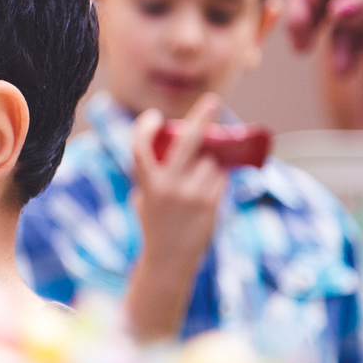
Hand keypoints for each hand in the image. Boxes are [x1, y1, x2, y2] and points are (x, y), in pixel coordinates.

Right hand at [124, 94, 227, 339]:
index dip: (145, 128)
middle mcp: (169, 186)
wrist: (169, 260)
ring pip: (212, 162)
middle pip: (188, 142)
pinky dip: (219, 177)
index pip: (141, 148)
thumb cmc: (155, 226)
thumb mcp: (144, 199)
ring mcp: (192, 194)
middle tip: (212, 102)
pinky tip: (212, 187)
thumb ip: (154, 176)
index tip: (154, 117)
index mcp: (148, 183)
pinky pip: (221, 178)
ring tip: (203, 177)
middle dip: (201, 119)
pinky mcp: (211, 203)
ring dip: (213, 161)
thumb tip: (183, 149)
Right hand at [287, 0, 362, 73]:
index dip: (300, 6)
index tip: (298, 33)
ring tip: (343, 71)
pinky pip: (360, 36)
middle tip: (302, 49)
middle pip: (322, 3)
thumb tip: (336, 12)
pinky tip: (351, 66)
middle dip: (310, 28)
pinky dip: (354, 50)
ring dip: (339, 48)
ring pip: (344, 25)